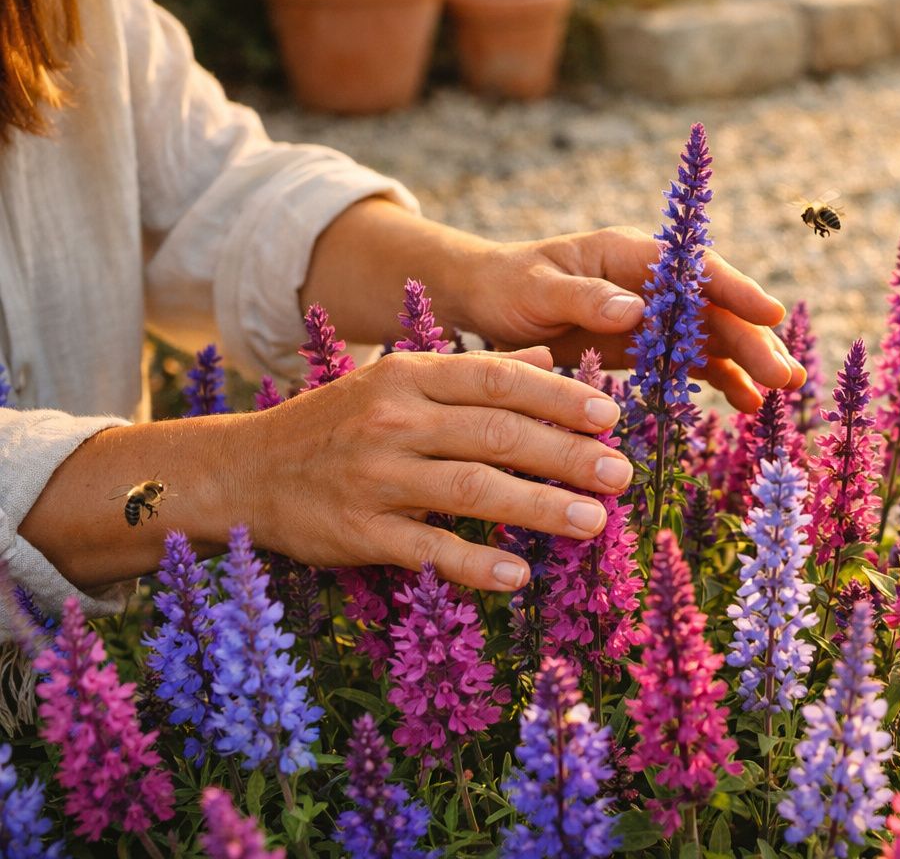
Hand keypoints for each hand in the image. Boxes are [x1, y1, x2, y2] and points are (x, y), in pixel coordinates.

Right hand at [237, 348, 630, 592]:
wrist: (242, 471)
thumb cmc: (337, 424)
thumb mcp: (398, 381)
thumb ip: (475, 373)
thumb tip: (551, 360)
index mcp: (409, 374)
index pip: (499, 380)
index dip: (560, 398)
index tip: (610, 416)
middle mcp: (394, 419)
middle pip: (498, 434)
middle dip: (567, 454)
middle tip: (621, 474)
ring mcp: (374, 476)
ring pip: (473, 489)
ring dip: (541, 506)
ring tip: (594, 521)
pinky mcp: (358, 531)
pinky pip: (428, 548)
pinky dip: (476, 563)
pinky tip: (519, 575)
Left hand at [440, 226, 805, 411]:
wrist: (486, 301)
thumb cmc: (508, 285)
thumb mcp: (537, 289)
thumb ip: (585, 297)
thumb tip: (636, 309)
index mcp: (630, 254)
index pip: (694, 269)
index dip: (736, 289)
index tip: (769, 312)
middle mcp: (653, 281)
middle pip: (714, 309)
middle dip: (753, 340)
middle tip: (787, 376)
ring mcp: (655, 314)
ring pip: (714, 336)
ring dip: (749, 361)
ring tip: (783, 390)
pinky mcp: (648, 345)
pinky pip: (693, 363)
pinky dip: (722, 381)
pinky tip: (748, 404)